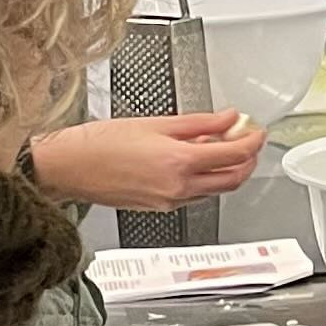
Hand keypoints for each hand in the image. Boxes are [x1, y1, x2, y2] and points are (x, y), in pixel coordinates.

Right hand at [31, 108, 265, 207]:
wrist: (69, 168)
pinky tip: (197, 160)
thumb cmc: (99, 144)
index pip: (233, 155)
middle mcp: (179, 187)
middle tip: (247, 140)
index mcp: (179, 162)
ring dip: (227, 170)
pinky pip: (196, 195)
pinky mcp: (161, 207)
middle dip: (247, 160)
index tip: (256, 130)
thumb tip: (227, 119)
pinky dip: (205, 178)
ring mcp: (171, 201)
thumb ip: (198, 123)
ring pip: (216, 190)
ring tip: (221, 145)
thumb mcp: (154, 123)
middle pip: (233, 179)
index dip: (252, 141)